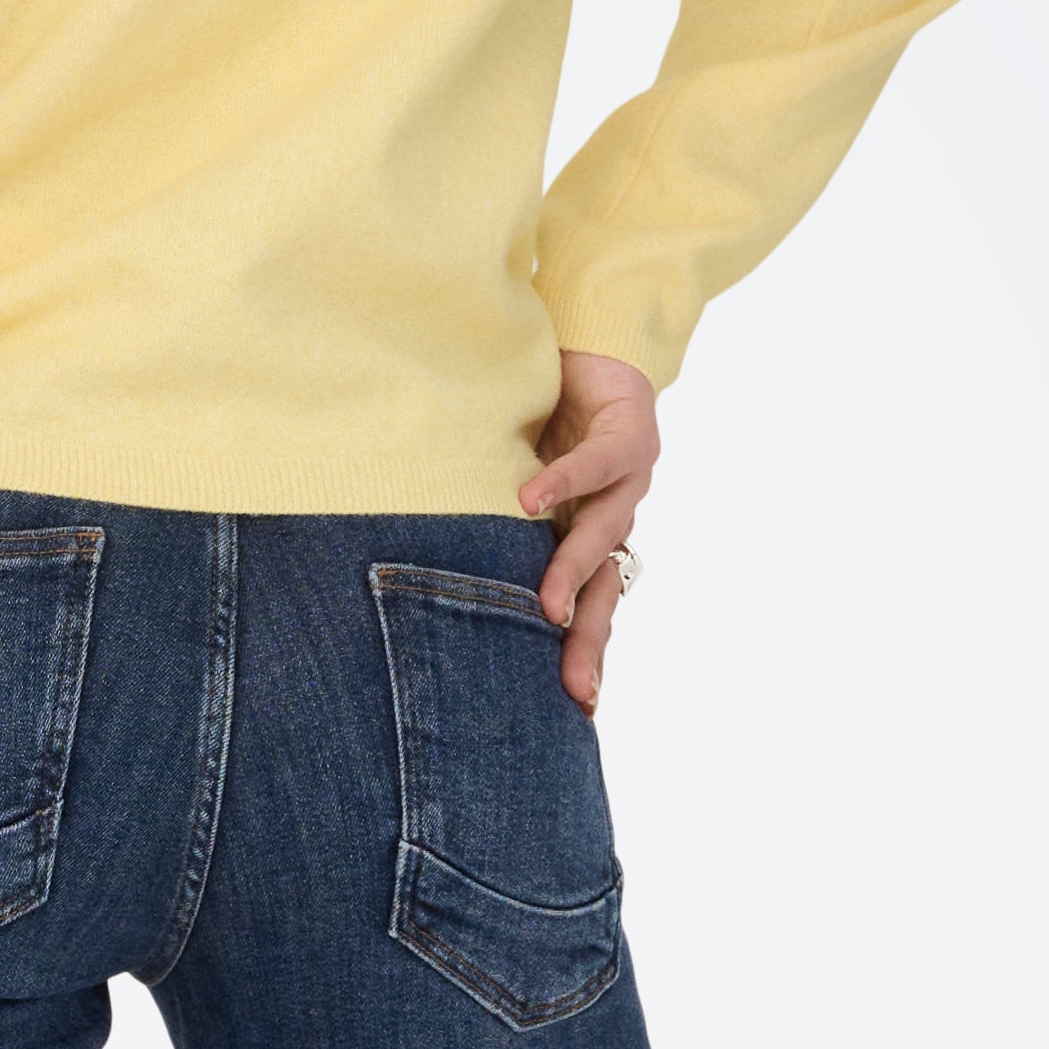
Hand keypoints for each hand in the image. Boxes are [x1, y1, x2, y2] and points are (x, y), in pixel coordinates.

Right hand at [514, 350, 660, 709]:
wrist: (586, 340)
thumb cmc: (539, 413)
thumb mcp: (507, 479)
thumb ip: (490, 524)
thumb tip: (419, 571)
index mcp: (588, 534)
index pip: (590, 605)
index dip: (583, 653)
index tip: (574, 708)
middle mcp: (614, 514)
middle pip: (605, 589)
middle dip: (587, 640)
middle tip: (573, 688)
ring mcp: (629, 478)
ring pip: (603, 535)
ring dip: (571, 572)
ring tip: (547, 607)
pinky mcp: (629, 433)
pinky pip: (594, 464)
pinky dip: (562, 482)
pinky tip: (529, 500)